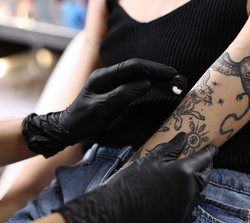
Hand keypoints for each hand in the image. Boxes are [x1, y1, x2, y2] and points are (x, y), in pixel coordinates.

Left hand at [22, 58, 177, 156]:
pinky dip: (152, 87)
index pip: (133, 67)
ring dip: (160, 81)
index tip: (171, 74)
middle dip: (161, 74)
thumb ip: (122, 94)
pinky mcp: (118, 93)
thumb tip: (145, 83)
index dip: (153, 69)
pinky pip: (138, 87)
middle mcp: (111, 77)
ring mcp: (115, 84)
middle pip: (140, 71)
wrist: (68, 129)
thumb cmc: (81, 119)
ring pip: (141, 78)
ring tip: (178, 84)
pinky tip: (164, 88)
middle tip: (181, 80)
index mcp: (104, 76)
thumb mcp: (101, 108)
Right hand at [56, 133, 217, 222]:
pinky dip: (191, 203)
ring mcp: (185, 209)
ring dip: (199, 186)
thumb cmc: (131, 182)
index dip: (209, 152)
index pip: (203, 159)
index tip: (213, 148)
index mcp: (184, 172)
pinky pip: (191, 211)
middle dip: (206, 168)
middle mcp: (189, 191)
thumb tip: (183, 137)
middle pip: (205, 178)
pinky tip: (184, 200)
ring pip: (199, 195)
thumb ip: (170, 148)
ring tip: (194, 180)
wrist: (116, 213)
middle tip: (205, 162)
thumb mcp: (150, 160)